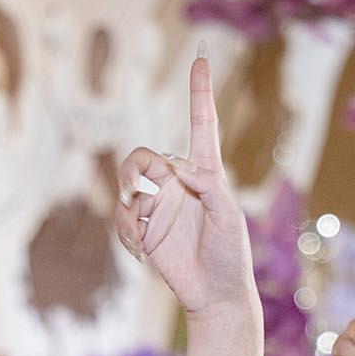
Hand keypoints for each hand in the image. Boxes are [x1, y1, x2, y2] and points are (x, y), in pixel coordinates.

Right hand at [114, 57, 255, 323]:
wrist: (216, 296)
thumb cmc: (231, 256)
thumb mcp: (229, 217)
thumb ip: (209, 187)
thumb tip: (179, 169)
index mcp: (207, 175)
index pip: (201, 127)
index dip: (199, 94)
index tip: (201, 59)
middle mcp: (179, 185)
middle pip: (147, 156)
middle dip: (139, 167)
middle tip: (142, 186)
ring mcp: (158, 206)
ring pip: (130, 181)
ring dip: (130, 196)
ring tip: (142, 222)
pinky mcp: (143, 230)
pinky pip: (123, 215)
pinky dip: (127, 227)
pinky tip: (142, 246)